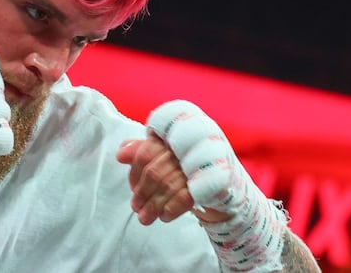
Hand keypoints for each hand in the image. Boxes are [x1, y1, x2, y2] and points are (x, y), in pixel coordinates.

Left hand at [116, 135, 230, 225]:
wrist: (228, 187)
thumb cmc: (190, 170)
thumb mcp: (166, 158)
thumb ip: (143, 151)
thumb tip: (121, 155)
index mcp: (178, 133)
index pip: (147, 150)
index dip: (135, 170)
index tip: (131, 187)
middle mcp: (191, 143)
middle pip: (155, 170)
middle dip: (142, 191)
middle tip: (135, 207)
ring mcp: (203, 161)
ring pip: (168, 185)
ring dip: (154, 205)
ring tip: (145, 217)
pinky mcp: (213, 181)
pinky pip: (185, 196)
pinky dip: (171, 208)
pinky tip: (165, 216)